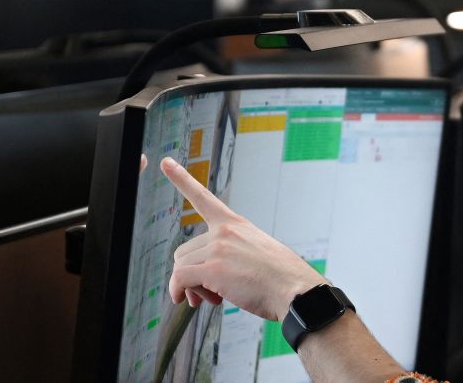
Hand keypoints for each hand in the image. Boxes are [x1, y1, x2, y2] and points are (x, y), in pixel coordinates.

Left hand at [160, 157, 326, 320]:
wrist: (295, 290)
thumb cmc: (280, 278)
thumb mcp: (258, 251)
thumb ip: (231, 254)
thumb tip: (207, 278)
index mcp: (236, 224)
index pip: (203, 197)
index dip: (182, 179)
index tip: (167, 163)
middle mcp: (225, 231)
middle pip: (184, 251)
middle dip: (190, 274)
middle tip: (208, 291)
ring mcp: (218, 247)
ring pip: (181, 267)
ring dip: (189, 287)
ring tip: (212, 297)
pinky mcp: (213, 268)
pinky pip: (180, 279)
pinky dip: (178, 291)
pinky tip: (185, 300)